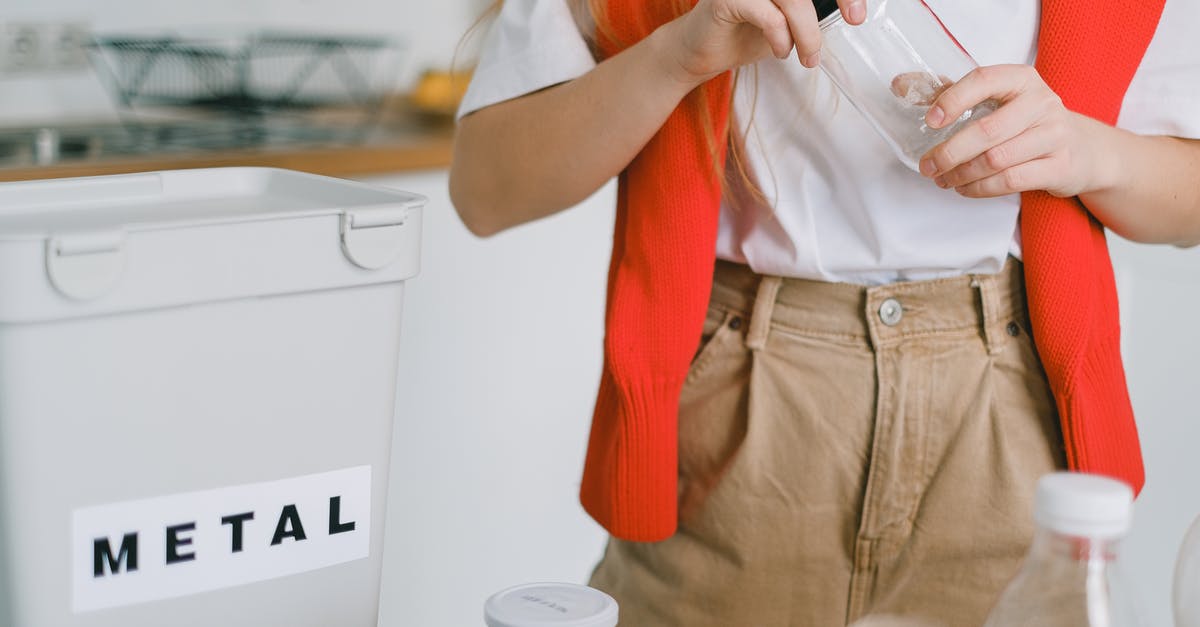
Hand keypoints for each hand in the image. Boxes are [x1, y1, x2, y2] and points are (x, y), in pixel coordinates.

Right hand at [664, 0, 864, 84]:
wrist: (698, 54)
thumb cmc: (741, 33)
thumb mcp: (789, 20)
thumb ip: (811, 9)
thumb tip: (851, 7)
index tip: (859, 10)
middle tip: (855, 18)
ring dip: (807, 30)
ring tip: (807, 55)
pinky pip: (769, 15)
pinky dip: (781, 36)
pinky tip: (780, 50)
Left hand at [917, 64, 1115, 198]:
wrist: (1082, 149)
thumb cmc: (1025, 122)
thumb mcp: (996, 100)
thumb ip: (950, 93)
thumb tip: (900, 85)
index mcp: (1022, 79)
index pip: (984, 80)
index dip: (954, 99)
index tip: (931, 120)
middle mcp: (1042, 102)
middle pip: (987, 131)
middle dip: (950, 153)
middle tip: (928, 166)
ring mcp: (1055, 134)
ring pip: (996, 160)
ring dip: (962, 174)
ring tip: (944, 180)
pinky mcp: (1060, 166)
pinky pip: (1011, 181)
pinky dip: (981, 188)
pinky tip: (965, 188)